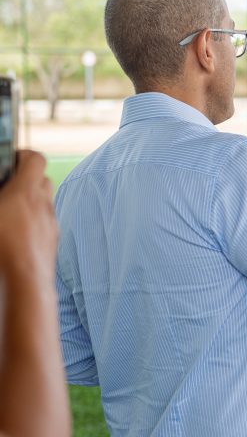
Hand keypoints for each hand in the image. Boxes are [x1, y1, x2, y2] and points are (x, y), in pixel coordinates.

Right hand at [0, 150, 57, 288]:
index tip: (8, 159)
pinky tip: (16, 233)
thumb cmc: (1, 246)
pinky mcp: (52, 241)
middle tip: (5, 185)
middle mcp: (44, 204)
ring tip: (7, 211)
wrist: (26, 282)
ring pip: (44, 203)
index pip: (35, 159)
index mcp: (26, 191)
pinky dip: (33, 221)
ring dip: (29, 201)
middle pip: (42, 180)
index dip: (22, 155)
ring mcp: (51, 223)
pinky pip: (44, 223)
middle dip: (25, 178)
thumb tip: (3, 197)